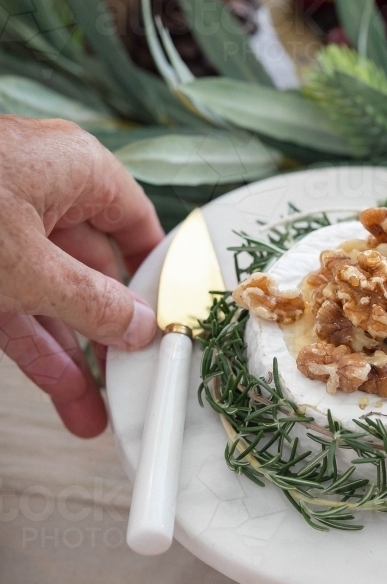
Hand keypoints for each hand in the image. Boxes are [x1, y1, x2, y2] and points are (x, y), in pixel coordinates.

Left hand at [0, 116, 163, 436]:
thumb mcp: (32, 268)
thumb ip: (94, 304)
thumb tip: (140, 327)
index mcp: (74, 171)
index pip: (136, 222)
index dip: (157, 275)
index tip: (171, 322)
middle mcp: (41, 195)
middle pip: (95, 270)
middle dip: (111, 334)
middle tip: (134, 382)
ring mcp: (1, 230)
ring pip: (53, 298)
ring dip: (73, 357)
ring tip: (95, 412)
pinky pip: (15, 309)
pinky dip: (34, 349)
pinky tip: (59, 391)